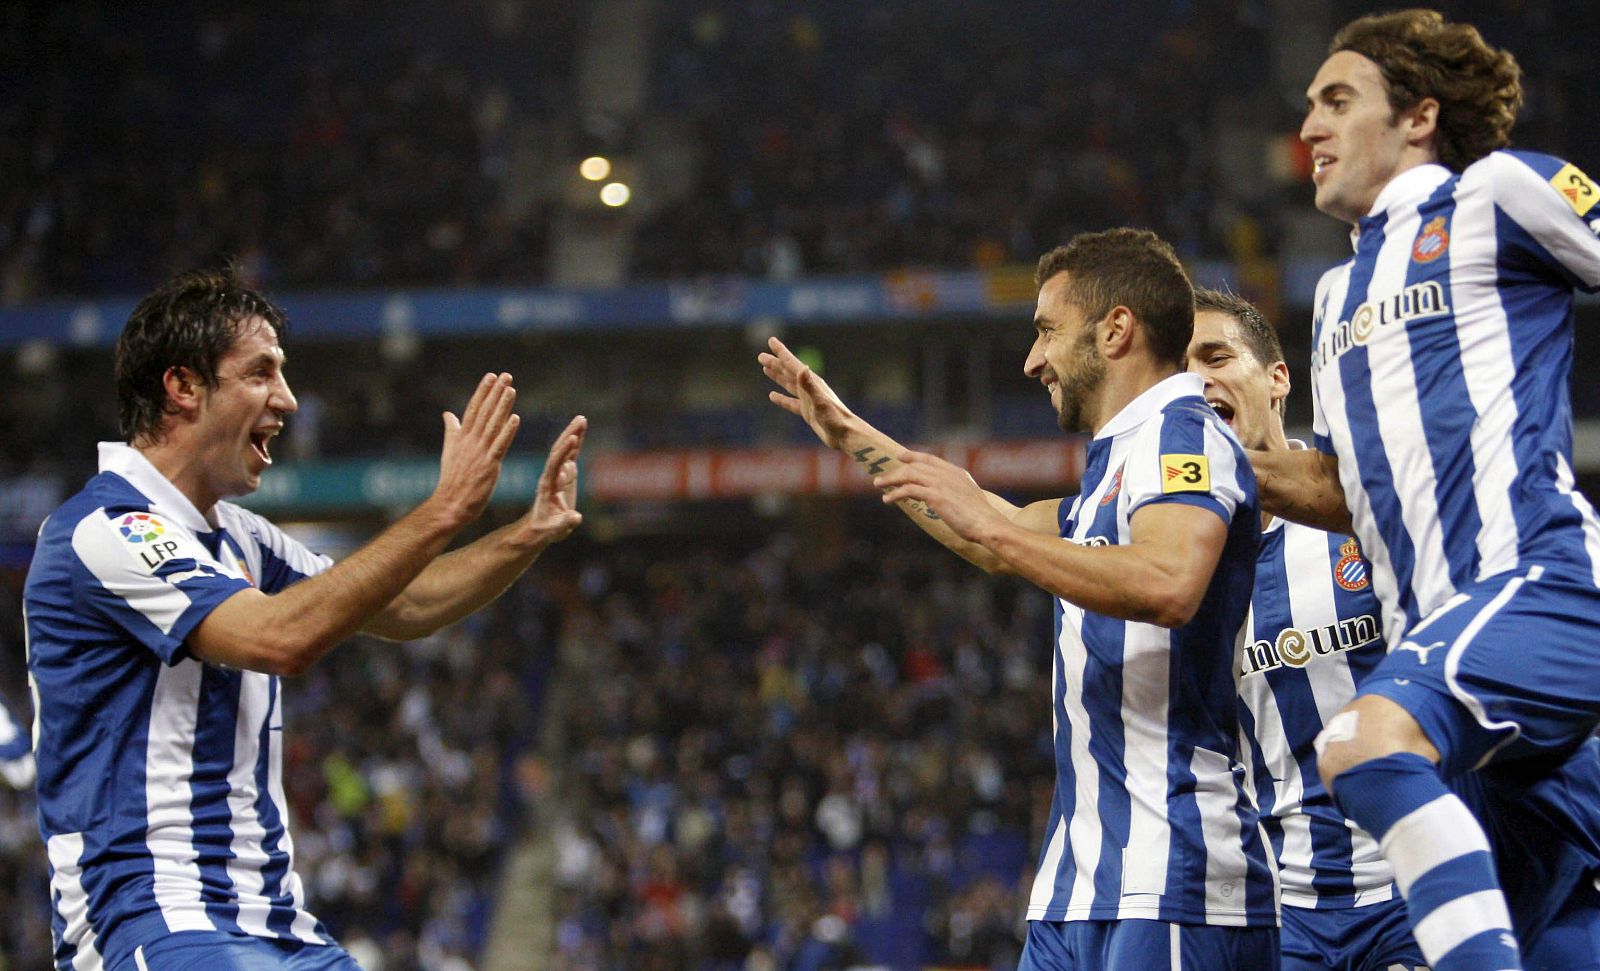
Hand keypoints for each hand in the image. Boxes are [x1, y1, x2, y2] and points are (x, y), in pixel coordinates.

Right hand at [432, 373, 519, 526]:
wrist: (450, 504)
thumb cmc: (452, 480)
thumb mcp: (449, 451)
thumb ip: (452, 431)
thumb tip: (448, 413)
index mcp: (462, 437)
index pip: (474, 409)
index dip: (483, 392)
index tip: (491, 376)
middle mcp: (470, 441)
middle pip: (484, 412)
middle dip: (495, 393)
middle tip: (506, 375)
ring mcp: (479, 453)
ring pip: (493, 425)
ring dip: (502, 406)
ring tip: (511, 389)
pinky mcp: (489, 465)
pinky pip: (499, 445)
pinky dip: (507, 432)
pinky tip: (516, 418)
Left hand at [522, 414, 586, 544]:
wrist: (538, 528)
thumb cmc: (546, 530)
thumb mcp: (555, 529)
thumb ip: (565, 522)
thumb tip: (576, 518)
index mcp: (547, 485)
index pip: (555, 464)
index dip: (564, 452)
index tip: (573, 438)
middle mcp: (551, 475)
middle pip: (559, 451)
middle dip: (569, 435)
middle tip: (580, 420)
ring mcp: (557, 474)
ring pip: (564, 450)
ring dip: (573, 434)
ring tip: (582, 419)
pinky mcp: (563, 476)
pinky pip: (569, 457)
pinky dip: (575, 444)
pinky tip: (581, 432)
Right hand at [759, 336, 856, 448]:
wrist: (845, 435)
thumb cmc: (835, 418)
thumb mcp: (820, 402)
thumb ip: (810, 386)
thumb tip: (802, 368)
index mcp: (811, 382)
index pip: (792, 363)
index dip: (781, 352)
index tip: (771, 340)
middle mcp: (809, 388)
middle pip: (787, 372)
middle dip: (774, 363)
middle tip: (760, 356)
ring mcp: (807, 399)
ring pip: (788, 384)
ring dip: (777, 376)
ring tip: (765, 369)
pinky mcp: (807, 411)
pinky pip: (790, 402)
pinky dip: (781, 398)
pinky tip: (772, 396)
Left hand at [873, 450, 1006, 542]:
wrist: (987, 525)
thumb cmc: (980, 518)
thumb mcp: (969, 499)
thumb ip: (957, 493)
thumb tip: (947, 498)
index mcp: (957, 473)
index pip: (930, 459)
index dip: (914, 456)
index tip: (901, 456)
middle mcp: (948, 474)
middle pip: (915, 466)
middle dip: (896, 471)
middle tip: (882, 479)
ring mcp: (941, 483)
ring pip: (909, 475)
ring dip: (891, 479)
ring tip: (879, 486)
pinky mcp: (935, 496)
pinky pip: (909, 489)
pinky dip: (896, 493)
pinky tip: (888, 499)